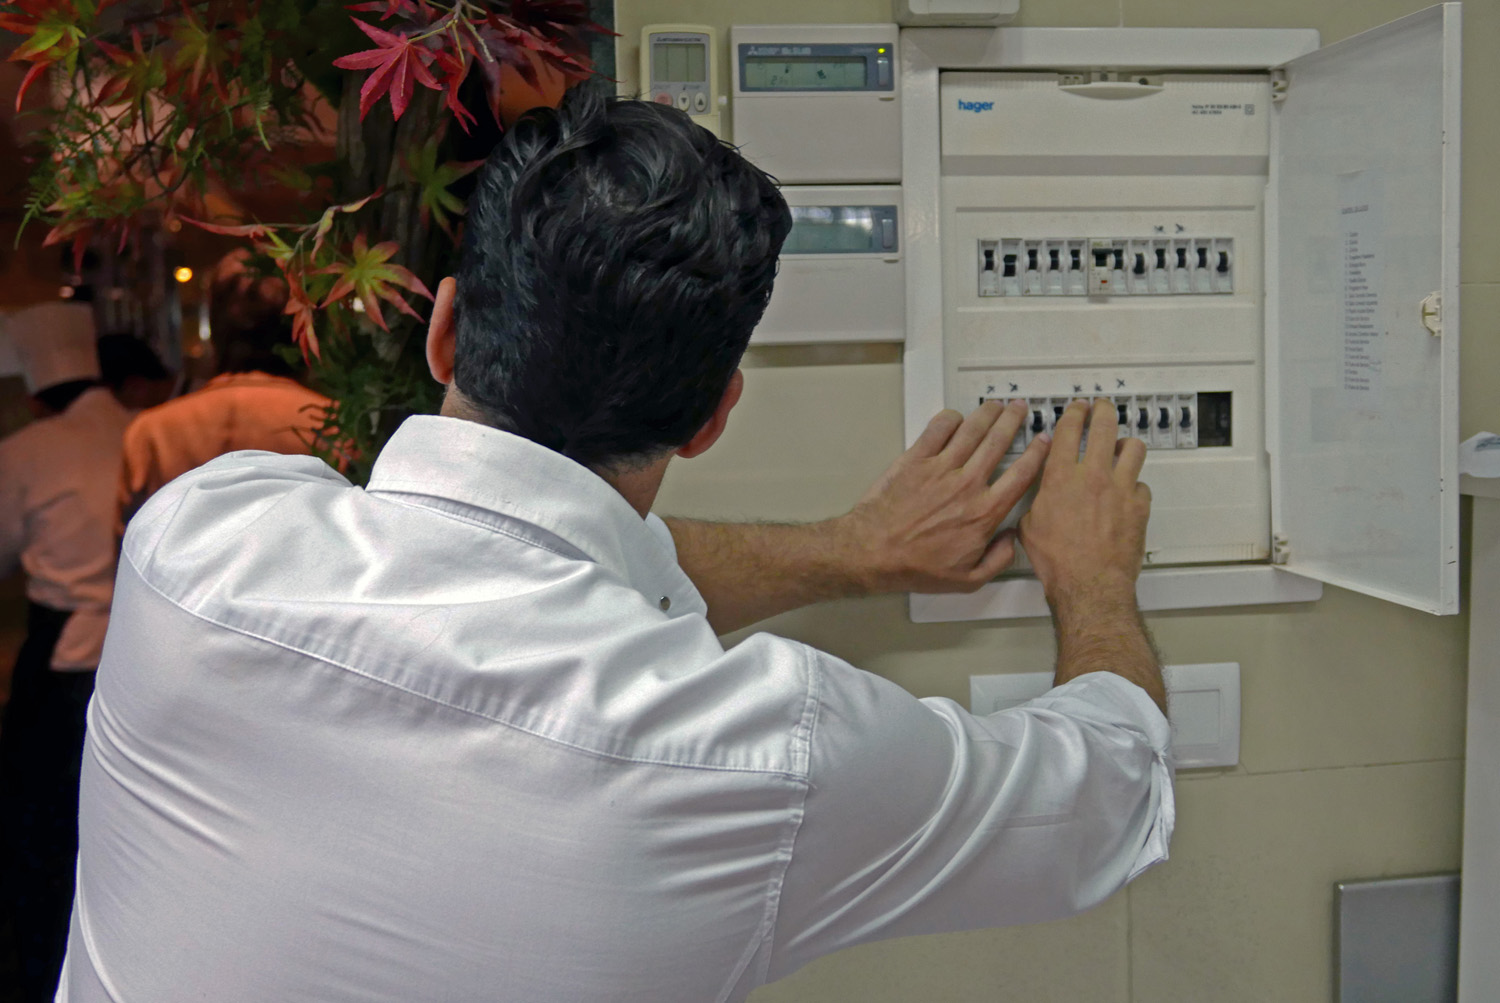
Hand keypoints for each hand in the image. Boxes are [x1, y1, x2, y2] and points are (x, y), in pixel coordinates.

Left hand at [836, 400, 1049, 593]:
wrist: (873, 552)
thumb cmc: (915, 567)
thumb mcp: (968, 580)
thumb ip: (998, 560)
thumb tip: (1012, 540)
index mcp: (984, 512)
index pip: (1021, 474)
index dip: (1037, 453)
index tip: (1043, 440)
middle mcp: (966, 485)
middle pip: (998, 442)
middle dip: (1013, 421)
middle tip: (1019, 409)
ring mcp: (940, 469)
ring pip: (971, 430)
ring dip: (987, 414)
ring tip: (995, 405)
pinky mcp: (915, 460)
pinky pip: (937, 429)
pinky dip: (949, 418)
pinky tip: (956, 416)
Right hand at [1019, 399, 1151, 603]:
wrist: (1088, 583)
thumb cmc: (1059, 561)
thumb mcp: (1029, 527)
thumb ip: (1036, 504)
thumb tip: (1037, 500)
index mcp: (1061, 477)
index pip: (1069, 430)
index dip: (1074, 412)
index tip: (1078, 407)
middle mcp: (1093, 476)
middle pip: (1105, 426)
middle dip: (1104, 411)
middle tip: (1103, 408)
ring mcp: (1120, 489)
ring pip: (1134, 448)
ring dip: (1127, 444)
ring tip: (1122, 446)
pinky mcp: (1139, 506)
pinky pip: (1142, 484)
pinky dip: (1135, 485)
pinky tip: (1128, 491)